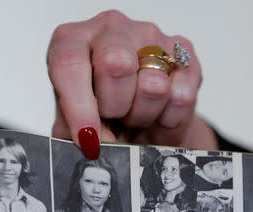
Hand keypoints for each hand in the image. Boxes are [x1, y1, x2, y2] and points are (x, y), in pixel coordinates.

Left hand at [48, 10, 216, 158]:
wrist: (141, 122)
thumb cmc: (102, 115)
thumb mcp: (74, 125)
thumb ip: (74, 132)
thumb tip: (96, 141)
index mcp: (73, 40)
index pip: (69, 62)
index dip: (78, 105)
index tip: (88, 138)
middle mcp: (111, 28)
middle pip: (114, 63)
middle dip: (115, 106)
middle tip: (114, 117)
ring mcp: (150, 35)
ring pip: (153, 84)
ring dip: (142, 114)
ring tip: (134, 114)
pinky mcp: (182, 51)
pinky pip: (181, 96)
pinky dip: (168, 118)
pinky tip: (157, 112)